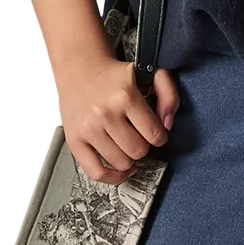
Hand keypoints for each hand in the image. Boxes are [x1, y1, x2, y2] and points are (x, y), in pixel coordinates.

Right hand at [55, 50, 180, 181]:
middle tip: (137, 135)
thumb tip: (167, 125)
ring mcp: (88, 129)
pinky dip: (112, 177)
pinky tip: (119, 169)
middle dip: (143, 145)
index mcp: (125, 96)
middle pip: (139, 151)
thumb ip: (169, 94)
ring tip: (126, 144)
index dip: (159, 136)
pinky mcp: (74, 140)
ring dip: (128, 158)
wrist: (79, 67)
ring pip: (121, 163)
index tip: (154, 132)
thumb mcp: (149, 73)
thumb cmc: (113, 75)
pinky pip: (96, 173)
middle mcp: (104, 113)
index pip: (155, 135)